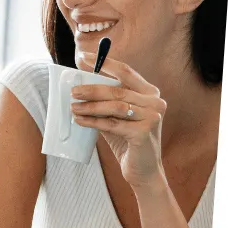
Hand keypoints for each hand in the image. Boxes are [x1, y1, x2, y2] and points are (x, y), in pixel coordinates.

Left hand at [71, 53, 166, 189]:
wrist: (142, 171)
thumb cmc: (126, 140)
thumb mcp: (116, 116)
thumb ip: (105, 100)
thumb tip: (78, 83)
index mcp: (150, 92)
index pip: (125, 71)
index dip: (103, 63)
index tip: (82, 57)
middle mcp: (155, 101)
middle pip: (117, 89)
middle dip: (91, 88)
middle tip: (72, 90)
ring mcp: (153, 117)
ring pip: (114, 106)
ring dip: (90, 106)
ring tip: (73, 107)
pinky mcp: (144, 132)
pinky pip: (112, 123)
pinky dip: (93, 121)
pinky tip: (79, 120)